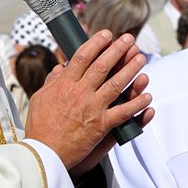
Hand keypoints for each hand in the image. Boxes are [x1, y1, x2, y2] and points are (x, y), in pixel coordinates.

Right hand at [25, 31, 153, 174]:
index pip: (83, 56)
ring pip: (116, 84)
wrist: (45, 153)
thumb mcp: (40, 98)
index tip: (107, 34)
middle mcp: (80, 92)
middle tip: (129, 39)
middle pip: (102, 66)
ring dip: (131, 70)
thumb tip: (60, 67)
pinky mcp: (101, 125)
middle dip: (118, 50)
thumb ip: (52, 81)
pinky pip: (123, 112)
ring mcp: (92, 108)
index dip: (97, 42)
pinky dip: (136, 104)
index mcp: (64, 84)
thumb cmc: (40, 126)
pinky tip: (147, 96)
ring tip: (141, 58)